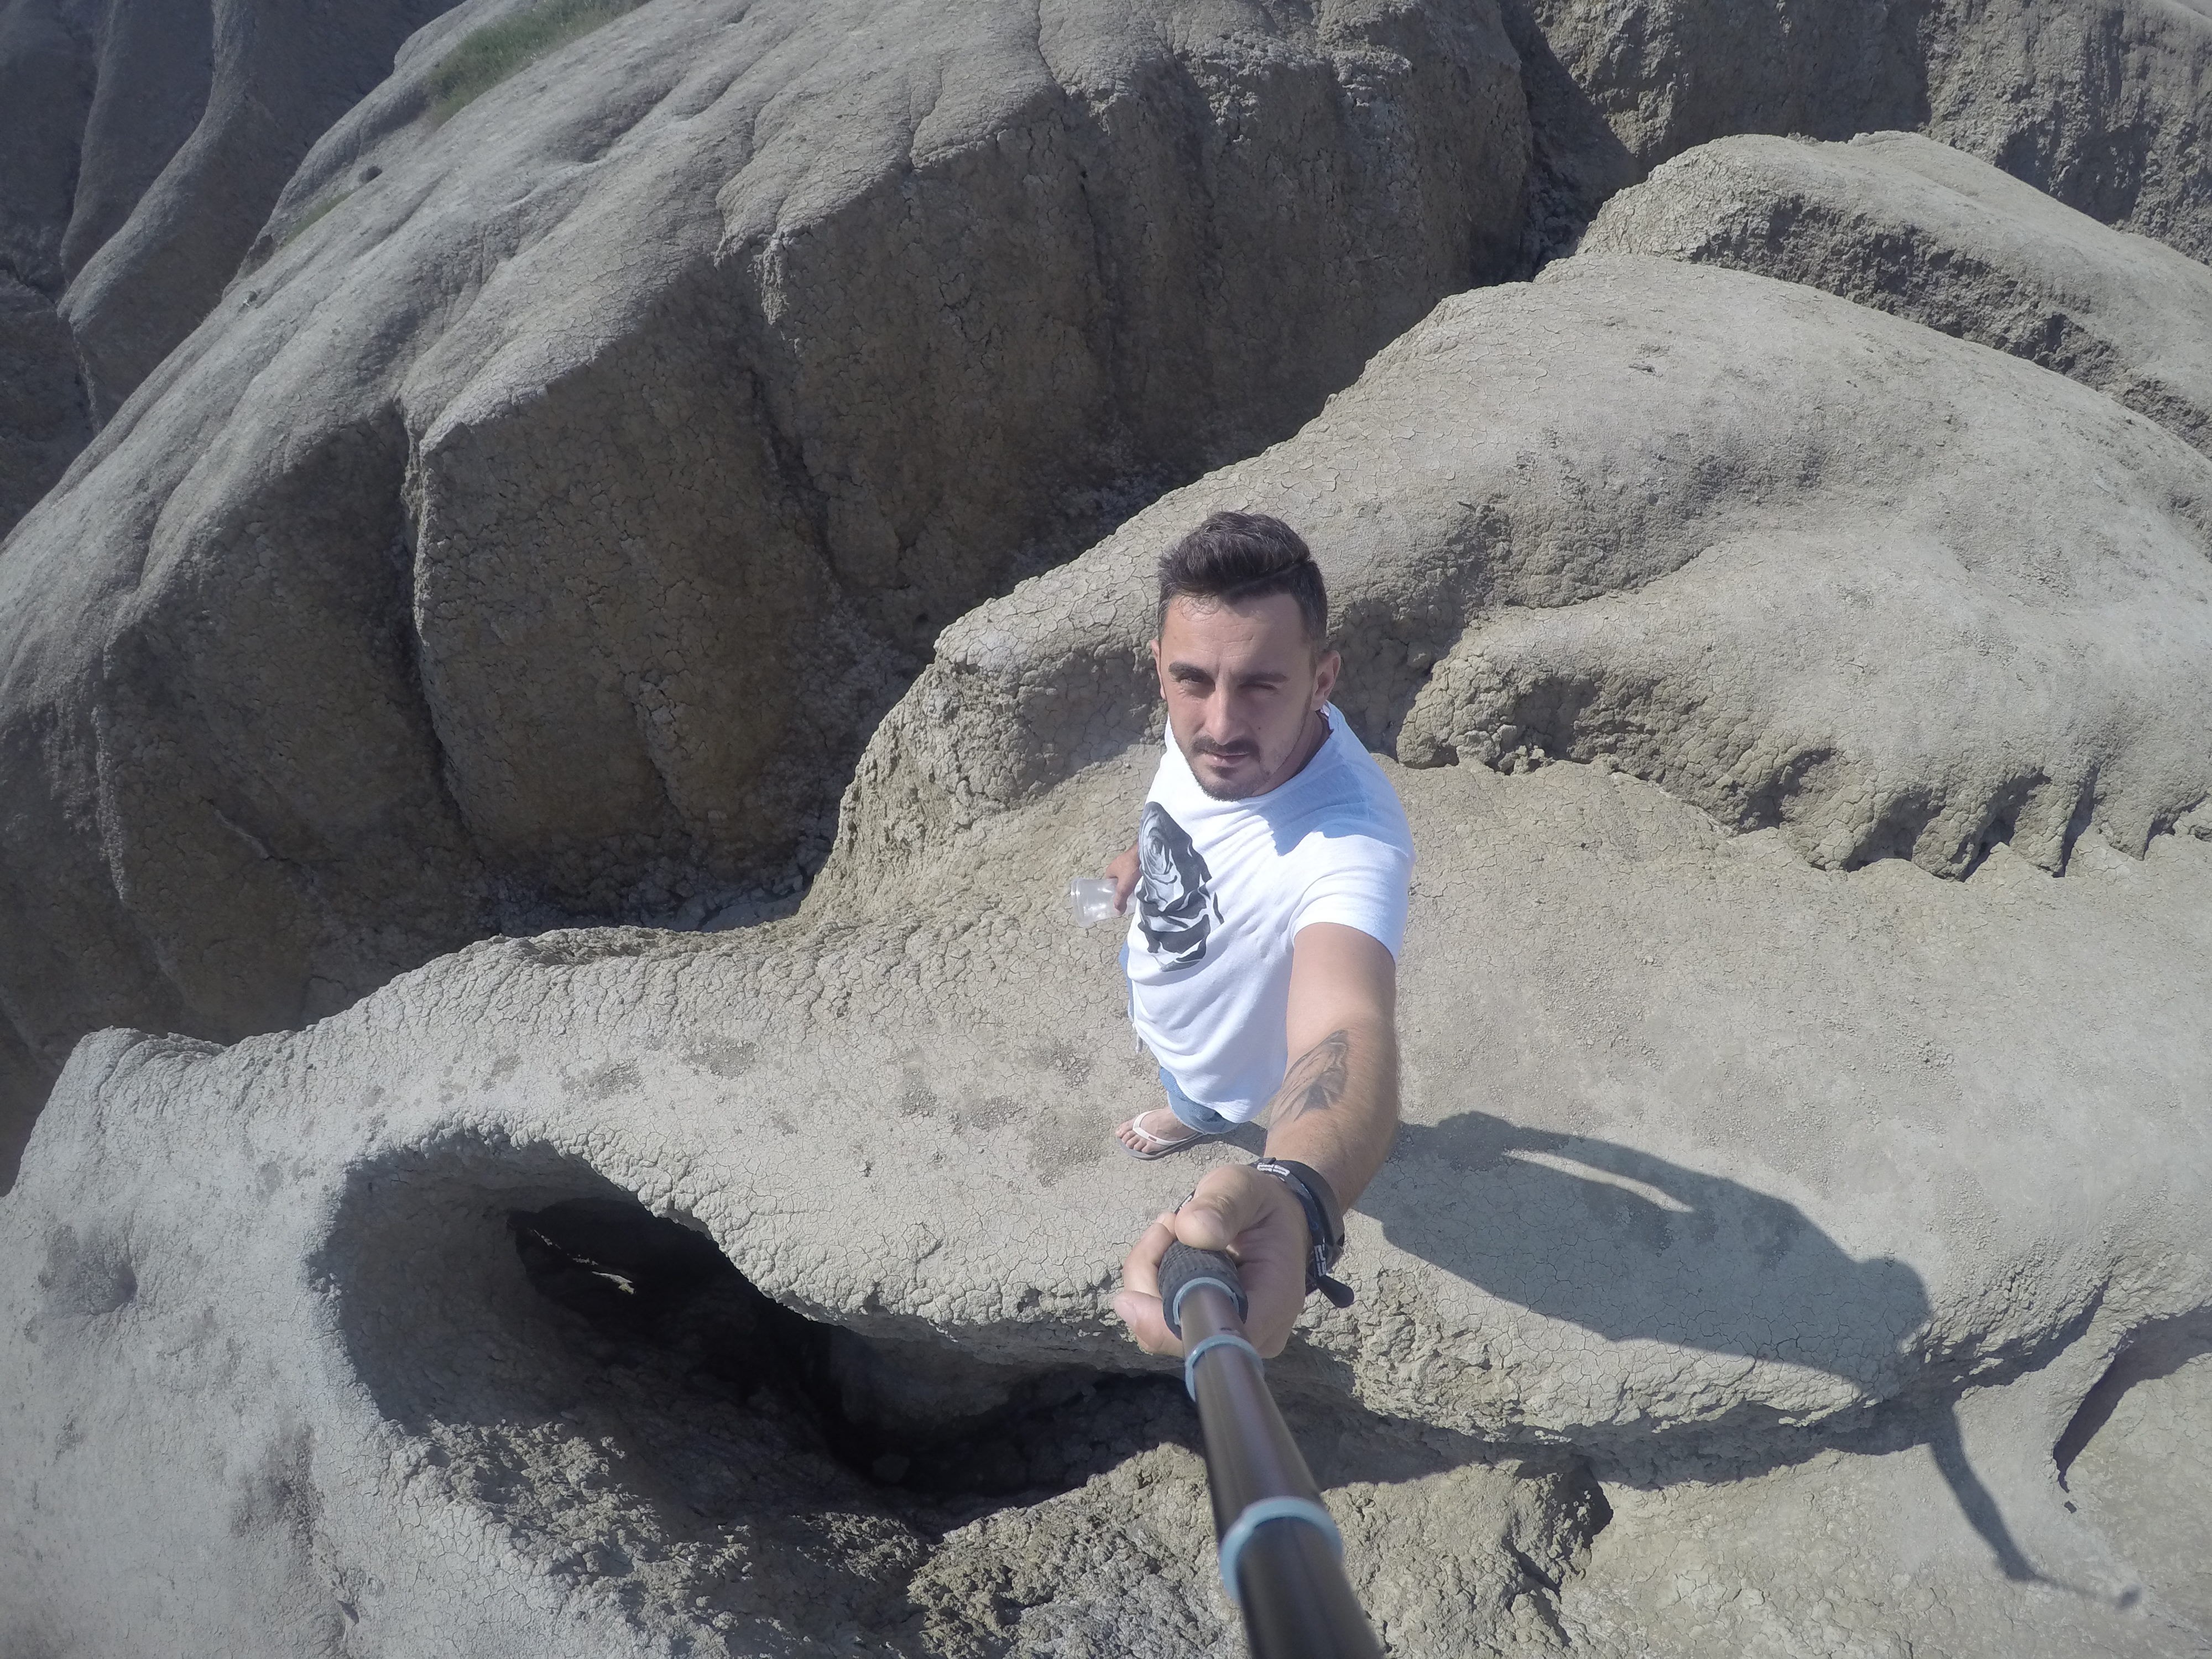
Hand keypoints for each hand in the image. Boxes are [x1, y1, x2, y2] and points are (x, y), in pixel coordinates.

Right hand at [1106, 843, 1138, 912]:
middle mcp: (1118, 863)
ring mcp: (1129, 860)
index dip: (1113, 891)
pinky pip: (1137, 870)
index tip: (1120, 898)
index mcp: (1111, 869)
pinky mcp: (1138, 858)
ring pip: (1129, 874)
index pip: (1109, 883)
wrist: (1147, 851)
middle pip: (1119, 879)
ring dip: (1133, 881)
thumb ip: (1120, 900)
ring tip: (1139, 888)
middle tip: (1130, 895)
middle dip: (1124, 886)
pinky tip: (1145, 880)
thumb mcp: (1124, 887)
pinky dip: (1139, 875)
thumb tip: (1117, 912)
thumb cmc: (1132, 868)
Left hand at [1114, 1164, 1310, 1357]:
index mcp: (1273, 1302)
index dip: (1166, 1328)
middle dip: (1152, 1279)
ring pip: (1161, 1325)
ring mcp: (1227, 1334)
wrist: (1275, 1218)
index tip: (1129, 1298)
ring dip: (1150, 1273)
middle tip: (1168, 1225)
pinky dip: (1152, 1278)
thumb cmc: (1263, 1204)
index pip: (1216, 1337)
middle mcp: (1253, 1333)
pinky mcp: (1204, 1327)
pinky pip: (1160, 1316)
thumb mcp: (1246, 1188)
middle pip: (1177, 1334)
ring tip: (1173, 1227)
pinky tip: (1169, 1245)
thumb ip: (1222, 1205)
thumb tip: (1189, 1232)